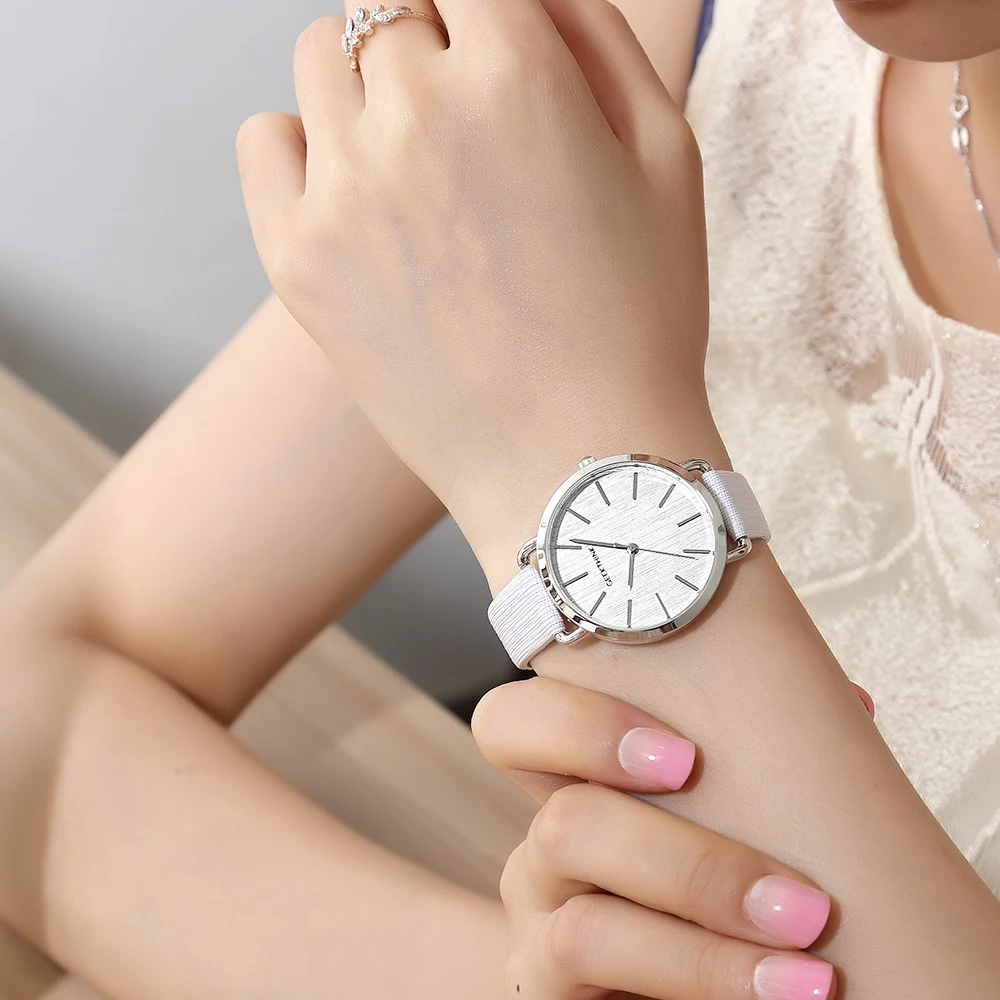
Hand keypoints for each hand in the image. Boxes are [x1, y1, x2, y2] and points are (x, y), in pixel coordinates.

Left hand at [237, 0, 718, 582]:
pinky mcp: (296, 260)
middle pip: (388, 8)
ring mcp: (343, 190)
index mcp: (514, 72)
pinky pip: (263, 139)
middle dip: (434, 46)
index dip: (487, 14)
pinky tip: (355, 193)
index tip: (496, 53)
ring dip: (366, 83)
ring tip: (415, 160)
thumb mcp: (669, 154)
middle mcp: (413, 114)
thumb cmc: (642, 318)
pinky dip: (301, 144)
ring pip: (318, 58)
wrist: (579, 464)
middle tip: (472, 126)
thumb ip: (596, 33)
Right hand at [473, 678, 837, 999]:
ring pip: (585, 930)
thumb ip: (740, 758)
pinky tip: (778, 990)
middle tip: (798, 898)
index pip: (512, 726)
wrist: (666, 977)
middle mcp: (545, 853)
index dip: (579, 727)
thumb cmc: (704, 877)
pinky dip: (699, 985)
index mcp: (572, 781)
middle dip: (686, 864)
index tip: (687, 756)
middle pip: (563, 825)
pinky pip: (598, 984)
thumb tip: (848, 704)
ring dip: (707, 957)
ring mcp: (543, 934)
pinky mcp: (545, 995)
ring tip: (809, 967)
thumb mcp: (710, 809)